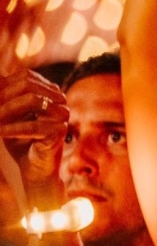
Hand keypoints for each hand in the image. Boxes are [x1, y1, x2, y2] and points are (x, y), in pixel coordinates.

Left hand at [0, 70, 67, 186]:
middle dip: (5, 95)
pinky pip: (35, 125)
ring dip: (8, 110)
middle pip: (29, 86)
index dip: (5, 84)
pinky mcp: (60, 132)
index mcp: (48, 93)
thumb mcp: (8, 115)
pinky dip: (15, 128)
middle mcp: (58, 101)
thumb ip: (4, 97)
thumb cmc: (19, 140)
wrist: (33, 167)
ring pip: (34, 101)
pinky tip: (0, 132)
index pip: (26, 77)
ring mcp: (62, 115)